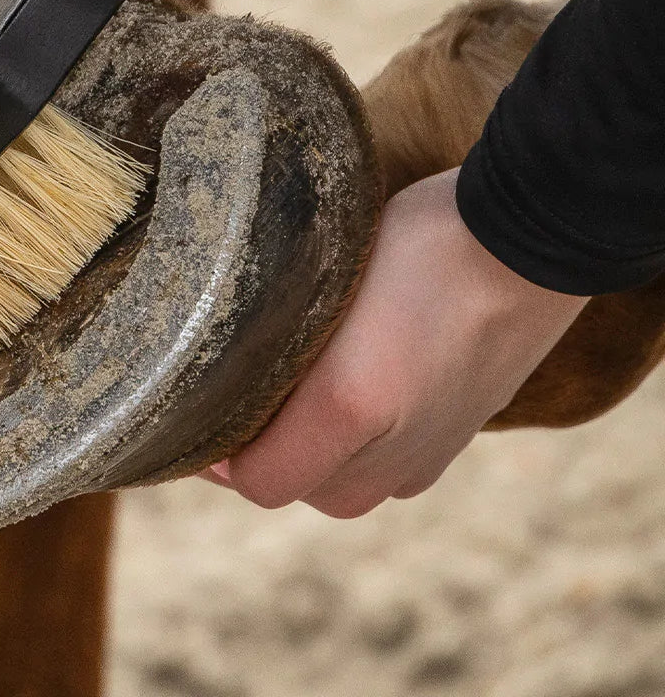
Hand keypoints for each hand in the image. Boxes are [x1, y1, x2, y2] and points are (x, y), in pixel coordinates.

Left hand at [200, 169, 587, 516]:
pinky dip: (360, 456)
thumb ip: (278, 333)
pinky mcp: (463, 436)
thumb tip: (222, 361)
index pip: (261, 481)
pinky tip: (347, 406)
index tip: (197, 417)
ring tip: (284, 408)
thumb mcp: (324, 272)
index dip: (218, 460)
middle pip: (301, 491)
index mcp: (350, 404)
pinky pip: (395, 474)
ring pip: (349, 492)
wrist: (530, 236)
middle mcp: (395, 446)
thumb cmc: (417, 236)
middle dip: (260, 460)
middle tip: (231, 406)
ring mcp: (435, 448)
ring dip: (310, 463)